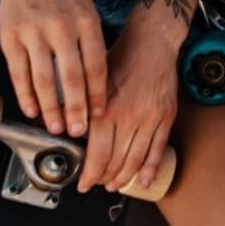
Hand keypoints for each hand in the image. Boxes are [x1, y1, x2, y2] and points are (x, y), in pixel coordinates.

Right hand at [0, 0, 108, 138]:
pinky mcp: (10, 37)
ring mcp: (34, 32)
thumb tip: (95, 84)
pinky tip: (32, 111)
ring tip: (56, 127)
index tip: (99, 115)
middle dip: (76, 109)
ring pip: (43, 79)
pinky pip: (19, 73)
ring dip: (50, 108)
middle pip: (71, 77)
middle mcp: (61, 27)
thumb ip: (91, 42)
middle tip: (78, 132)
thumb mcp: (87, 9)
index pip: (96, 66)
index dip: (97, 95)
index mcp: (86, 21)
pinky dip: (25, 95)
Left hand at [78, 7, 179, 193]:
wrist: (153, 41)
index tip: (84, 182)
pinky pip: (158, 150)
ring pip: (136, 161)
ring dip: (124, 178)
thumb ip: (78, 103)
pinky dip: (151, 169)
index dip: (90, 175)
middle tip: (97, 184)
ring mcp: (150, 119)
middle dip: (104, 179)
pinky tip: (144, 180)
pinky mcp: (166, 117)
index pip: (97, 155)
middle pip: (116, 162)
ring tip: (115, 184)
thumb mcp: (92, 78)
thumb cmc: (122, 55)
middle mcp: (129, 118)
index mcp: (107, 109)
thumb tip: (58, 123)